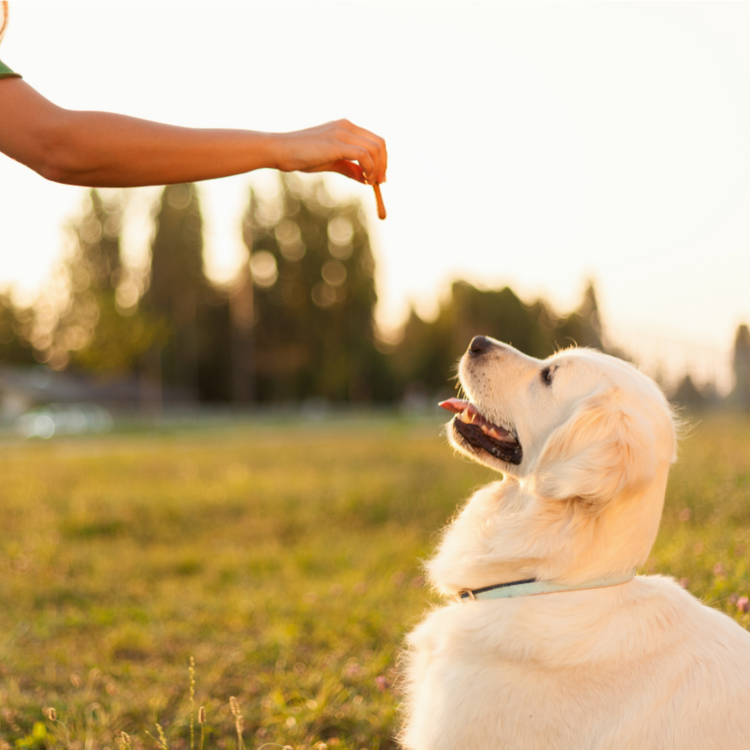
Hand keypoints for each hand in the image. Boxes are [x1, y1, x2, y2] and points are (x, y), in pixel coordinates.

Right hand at [271, 119, 386, 184]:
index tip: (379, 177)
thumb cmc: (302, 156)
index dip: (382, 160)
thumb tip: (365, 179)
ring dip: (377, 169)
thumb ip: (349, 168)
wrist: (281, 150)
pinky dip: (369, 169)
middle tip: (379, 182)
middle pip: (379, 143)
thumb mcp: (330, 162)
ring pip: (375, 149)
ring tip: (369, 182)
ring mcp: (342, 132)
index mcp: (346, 127)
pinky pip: (364, 155)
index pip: (374, 140)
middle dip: (383, 165)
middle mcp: (346, 126)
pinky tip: (363, 179)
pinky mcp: (337, 143)